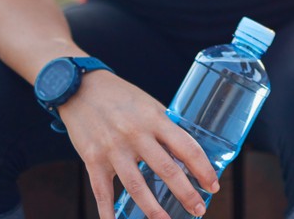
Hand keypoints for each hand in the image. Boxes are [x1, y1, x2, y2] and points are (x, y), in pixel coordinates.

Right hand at [58, 71, 217, 218]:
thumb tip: (186, 153)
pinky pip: (102, 192)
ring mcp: (113, 149)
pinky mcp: (92, 159)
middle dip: (186, 193)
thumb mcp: (149, 105)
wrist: (80, 88)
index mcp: (155, 119)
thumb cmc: (121, 97)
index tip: (213, 185)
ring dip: (154, 209)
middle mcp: (136, 134)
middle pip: (166, 169)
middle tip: (199, 210)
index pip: (186, 147)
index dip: (203, 169)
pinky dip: (109, 212)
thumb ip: (165, 127)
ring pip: (137, 186)